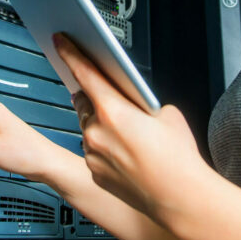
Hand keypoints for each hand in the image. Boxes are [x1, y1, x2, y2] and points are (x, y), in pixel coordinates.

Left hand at [54, 33, 214, 224]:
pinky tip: (125, 154)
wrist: (179, 198)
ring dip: (99, 124)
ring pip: (87, 128)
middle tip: (107, 95)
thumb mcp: (167, 114)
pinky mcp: (94, 173)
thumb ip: (142, 103)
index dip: (70, 53)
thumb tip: (134, 104)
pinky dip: (103, 148)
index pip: (85, 72)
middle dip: (92, 95)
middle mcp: (97, 131)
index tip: (60, 41)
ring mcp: (93, 154)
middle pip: (83, 101)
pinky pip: (93, 152)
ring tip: (126, 133)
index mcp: (114, 110)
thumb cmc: (177, 158)